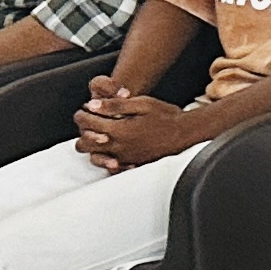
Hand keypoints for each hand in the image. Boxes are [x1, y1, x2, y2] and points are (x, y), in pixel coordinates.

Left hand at [73, 89, 193, 172]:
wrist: (186, 134)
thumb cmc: (167, 117)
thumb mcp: (142, 103)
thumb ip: (115, 104)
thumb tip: (93, 105)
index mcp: (119, 130)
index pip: (87, 122)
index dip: (83, 114)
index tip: (87, 109)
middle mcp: (118, 147)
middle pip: (83, 145)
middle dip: (83, 132)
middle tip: (91, 123)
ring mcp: (124, 158)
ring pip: (93, 158)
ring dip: (92, 146)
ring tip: (101, 135)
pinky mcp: (131, 164)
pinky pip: (109, 166)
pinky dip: (106, 158)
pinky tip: (113, 149)